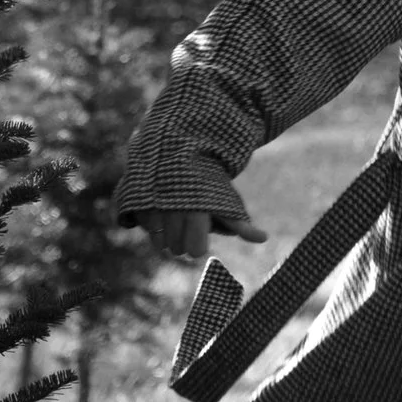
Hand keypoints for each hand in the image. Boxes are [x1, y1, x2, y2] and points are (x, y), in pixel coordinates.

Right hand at [136, 181, 263, 258]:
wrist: (180, 150)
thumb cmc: (208, 181)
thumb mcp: (225, 199)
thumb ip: (241, 222)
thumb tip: (264, 238)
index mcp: (197, 212)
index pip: (196, 251)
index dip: (199, 244)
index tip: (201, 231)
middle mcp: (173, 212)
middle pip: (177, 250)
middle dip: (184, 239)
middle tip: (188, 221)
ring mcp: (153, 208)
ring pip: (160, 244)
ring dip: (167, 234)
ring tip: (174, 215)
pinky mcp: (137, 203)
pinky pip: (145, 229)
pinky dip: (152, 224)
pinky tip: (160, 209)